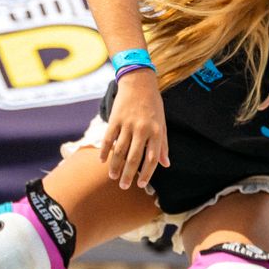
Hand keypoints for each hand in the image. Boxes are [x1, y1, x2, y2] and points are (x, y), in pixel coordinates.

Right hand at [101, 72, 169, 189]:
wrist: (139, 81)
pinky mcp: (115, 119)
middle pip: (134, 158)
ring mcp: (127, 124)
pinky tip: (102, 161)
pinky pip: (109, 138)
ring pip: (119, 151)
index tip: (140, 185)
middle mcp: (142, 130)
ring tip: (113, 177)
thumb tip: (166, 164)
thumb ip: (163, 145)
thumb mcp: (162, 124)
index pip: (151, 159)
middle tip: (123, 186)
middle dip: (128, 175)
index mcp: (156, 132)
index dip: (146, 174)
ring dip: (115, 166)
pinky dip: (105, 151)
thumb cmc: (153, 105)